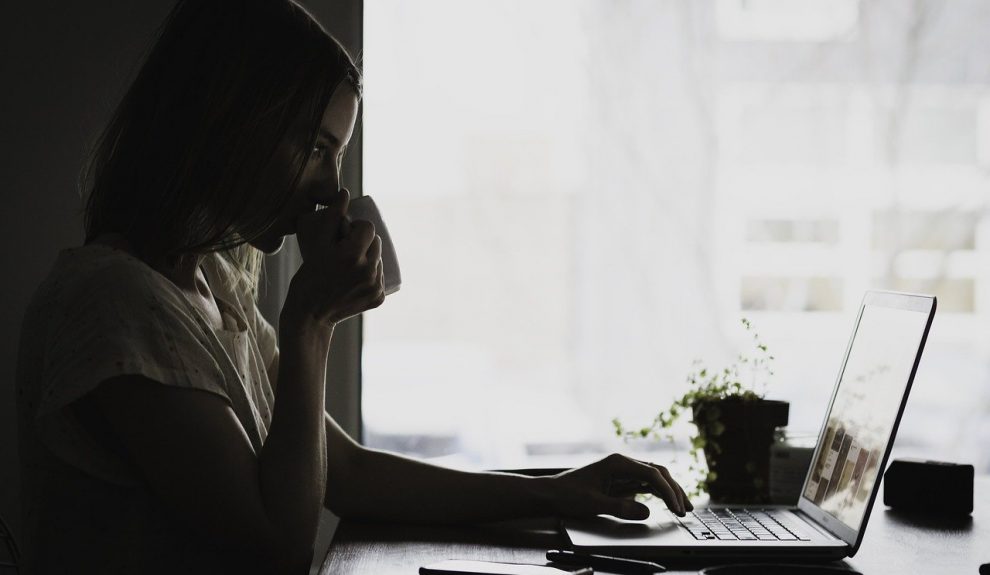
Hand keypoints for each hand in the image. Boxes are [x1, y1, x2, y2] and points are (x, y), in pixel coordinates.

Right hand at [284, 188, 384, 327]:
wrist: (310, 314)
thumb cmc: (308, 276)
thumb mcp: (317, 245)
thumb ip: (331, 217)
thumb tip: (345, 192)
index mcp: (352, 255)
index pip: (368, 228)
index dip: (356, 228)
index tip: (344, 235)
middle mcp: (368, 271)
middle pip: (376, 243)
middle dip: (363, 242)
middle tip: (345, 250)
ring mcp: (375, 286)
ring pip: (379, 259)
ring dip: (368, 257)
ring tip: (349, 264)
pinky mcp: (379, 298)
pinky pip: (380, 277)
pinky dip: (371, 275)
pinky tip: (356, 278)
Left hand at [544, 454, 691, 519]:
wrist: (552, 493)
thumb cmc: (568, 495)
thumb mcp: (593, 504)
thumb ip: (620, 507)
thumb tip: (646, 511)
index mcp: (617, 463)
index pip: (651, 473)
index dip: (667, 490)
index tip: (676, 507)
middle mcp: (623, 463)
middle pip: (657, 473)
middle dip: (674, 490)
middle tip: (685, 509)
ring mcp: (623, 471)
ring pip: (654, 478)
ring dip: (670, 491)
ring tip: (684, 507)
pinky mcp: (622, 480)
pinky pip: (646, 484)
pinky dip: (659, 494)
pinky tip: (669, 503)